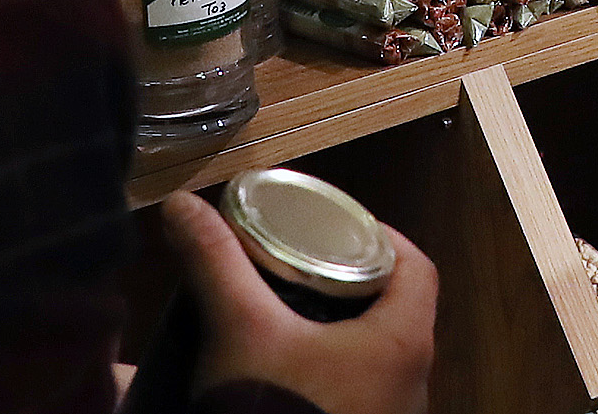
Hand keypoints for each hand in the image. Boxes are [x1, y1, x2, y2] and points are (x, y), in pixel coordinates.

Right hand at [159, 187, 437, 413]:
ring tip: (288, 313)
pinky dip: (331, 375)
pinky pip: (361, 396)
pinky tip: (288, 375)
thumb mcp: (241, 331)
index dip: (381, 235)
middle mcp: (412, 385)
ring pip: (376, 359)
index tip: (335, 225)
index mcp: (403, 342)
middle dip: (349, 283)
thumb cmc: (278, 409)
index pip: (416, 266)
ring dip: (339, 333)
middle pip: (396, 311)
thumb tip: (181, 204)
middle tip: (301, 263)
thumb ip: (214, 264)